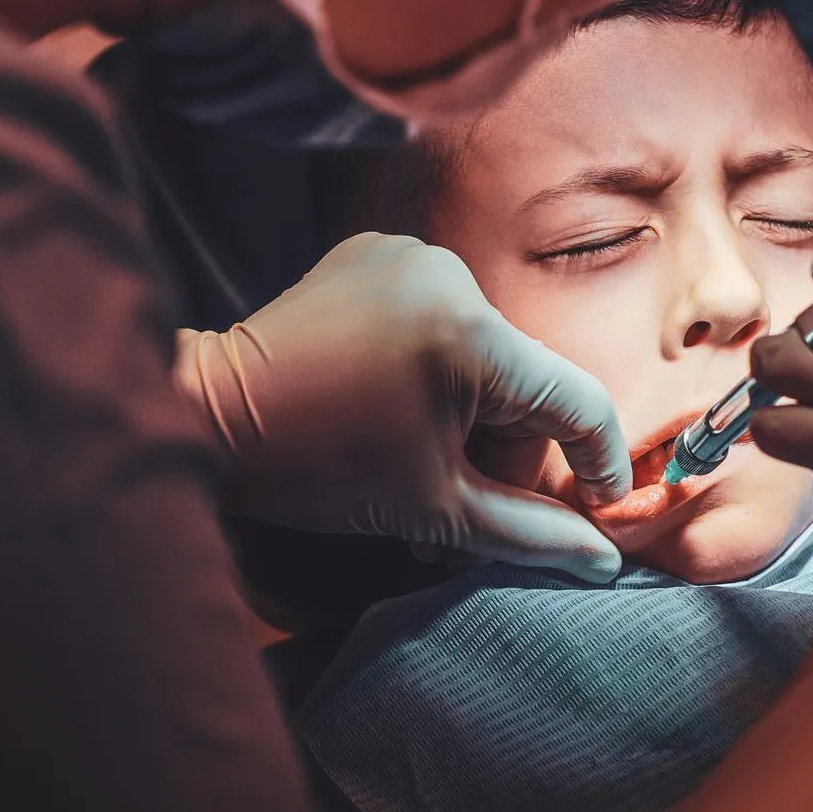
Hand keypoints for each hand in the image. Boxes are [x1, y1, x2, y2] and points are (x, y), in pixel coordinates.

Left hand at [175, 233, 629, 582]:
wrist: (207, 417)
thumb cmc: (317, 469)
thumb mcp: (436, 509)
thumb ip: (531, 534)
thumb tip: (604, 560)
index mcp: (473, 335)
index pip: (577, 399)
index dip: (600, 461)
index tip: (600, 507)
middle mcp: (451, 275)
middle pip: (524, 380)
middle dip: (504, 449)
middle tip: (458, 506)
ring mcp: (411, 255)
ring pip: (486, 352)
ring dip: (471, 411)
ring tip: (421, 463)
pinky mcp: (378, 251)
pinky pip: (442, 317)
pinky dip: (438, 365)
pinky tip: (396, 403)